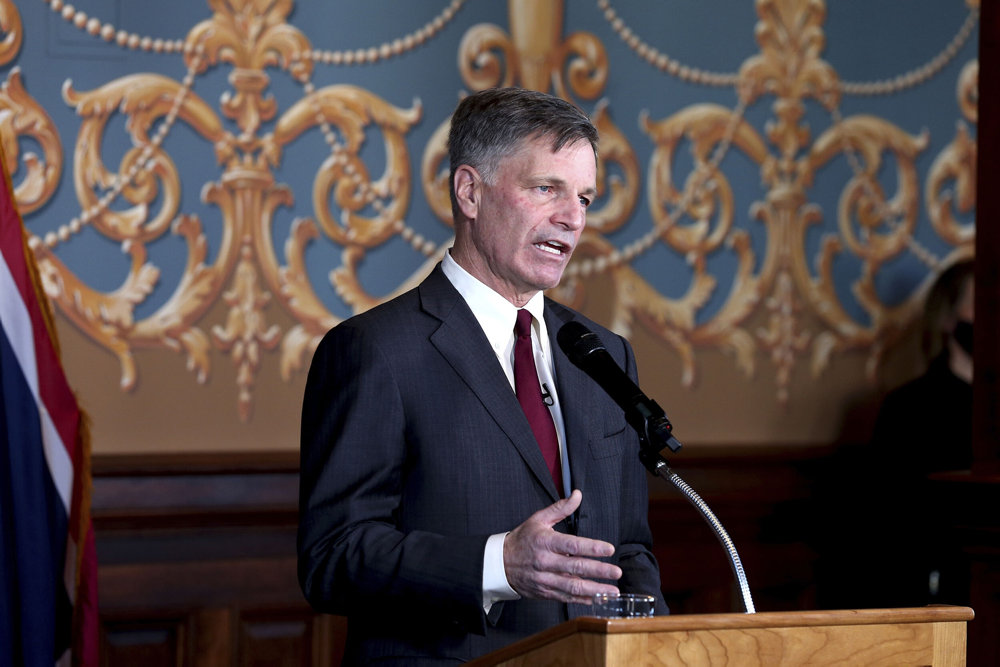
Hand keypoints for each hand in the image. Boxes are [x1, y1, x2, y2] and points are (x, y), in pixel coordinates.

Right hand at [503, 489, 621, 603]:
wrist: (500, 563)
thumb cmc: (522, 539)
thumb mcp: (538, 519)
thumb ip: (561, 508)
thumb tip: (577, 495)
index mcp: (545, 542)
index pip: (572, 545)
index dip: (592, 547)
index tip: (608, 549)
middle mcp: (545, 562)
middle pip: (576, 567)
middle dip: (599, 571)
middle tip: (617, 572)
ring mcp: (545, 579)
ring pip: (573, 586)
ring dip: (595, 590)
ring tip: (613, 591)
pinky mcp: (545, 592)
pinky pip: (566, 597)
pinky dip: (583, 600)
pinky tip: (597, 599)